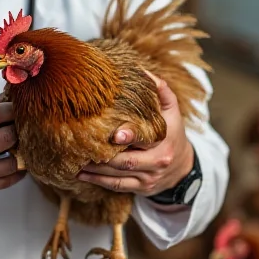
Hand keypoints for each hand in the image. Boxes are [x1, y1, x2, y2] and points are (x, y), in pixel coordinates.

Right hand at [0, 96, 23, 217]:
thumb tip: (4, 100)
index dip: (12, 108)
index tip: (19, 107)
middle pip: (7, 137)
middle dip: (18, 128)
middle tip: (21, 125)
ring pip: (11, 161)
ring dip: (20, 150)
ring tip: (19, 143)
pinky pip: (6, 181)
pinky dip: (18, 171)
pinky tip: (19, 161)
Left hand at [77, 71, 193, 196]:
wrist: (183, 167)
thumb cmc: (172, 132)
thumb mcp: (171, 110)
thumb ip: (160, 90)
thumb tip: (141, 70)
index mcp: (164, 140)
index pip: (146, 139)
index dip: (130, 136)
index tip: (115, 134)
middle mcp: (157, 161)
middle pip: (128, 162)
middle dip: (104, 157)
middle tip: (81, 148)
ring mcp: (149, 178)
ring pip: (119, 177)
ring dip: (95, 171)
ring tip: (75, 162)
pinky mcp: (141, 189)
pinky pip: (118, 187)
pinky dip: (98, 182)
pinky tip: (81, 175)